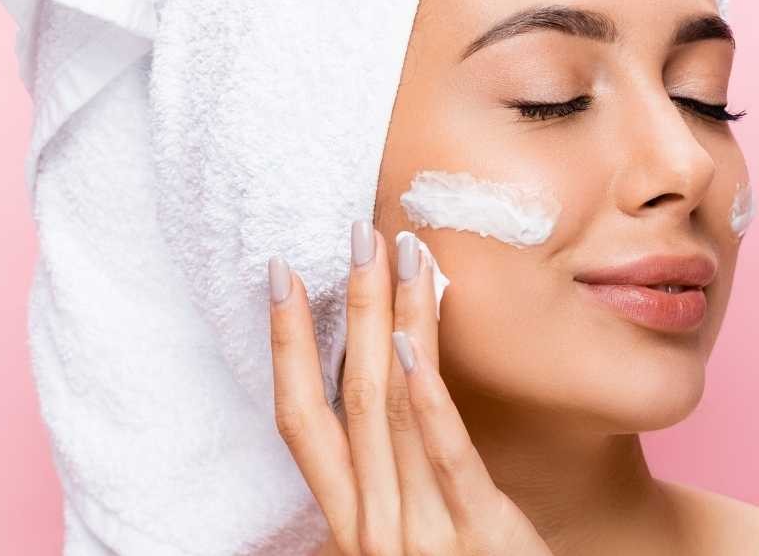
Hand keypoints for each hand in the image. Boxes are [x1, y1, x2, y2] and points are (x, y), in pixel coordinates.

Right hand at [268, 224, 551, 555]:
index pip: (297, 419)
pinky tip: (420, 337)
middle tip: (352, 233)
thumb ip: (381, 484)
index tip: (281, 275)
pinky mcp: (477, 538)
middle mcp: (369, 528)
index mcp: (347, 522)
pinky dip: (426, 392)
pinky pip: (444, 454)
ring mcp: (418, 536)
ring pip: (388, 409)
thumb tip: (369, 395)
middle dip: (346, 309)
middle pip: (343, 398)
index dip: (286, 344)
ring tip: (400, 253)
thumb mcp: (404, 539)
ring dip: (392, 320)